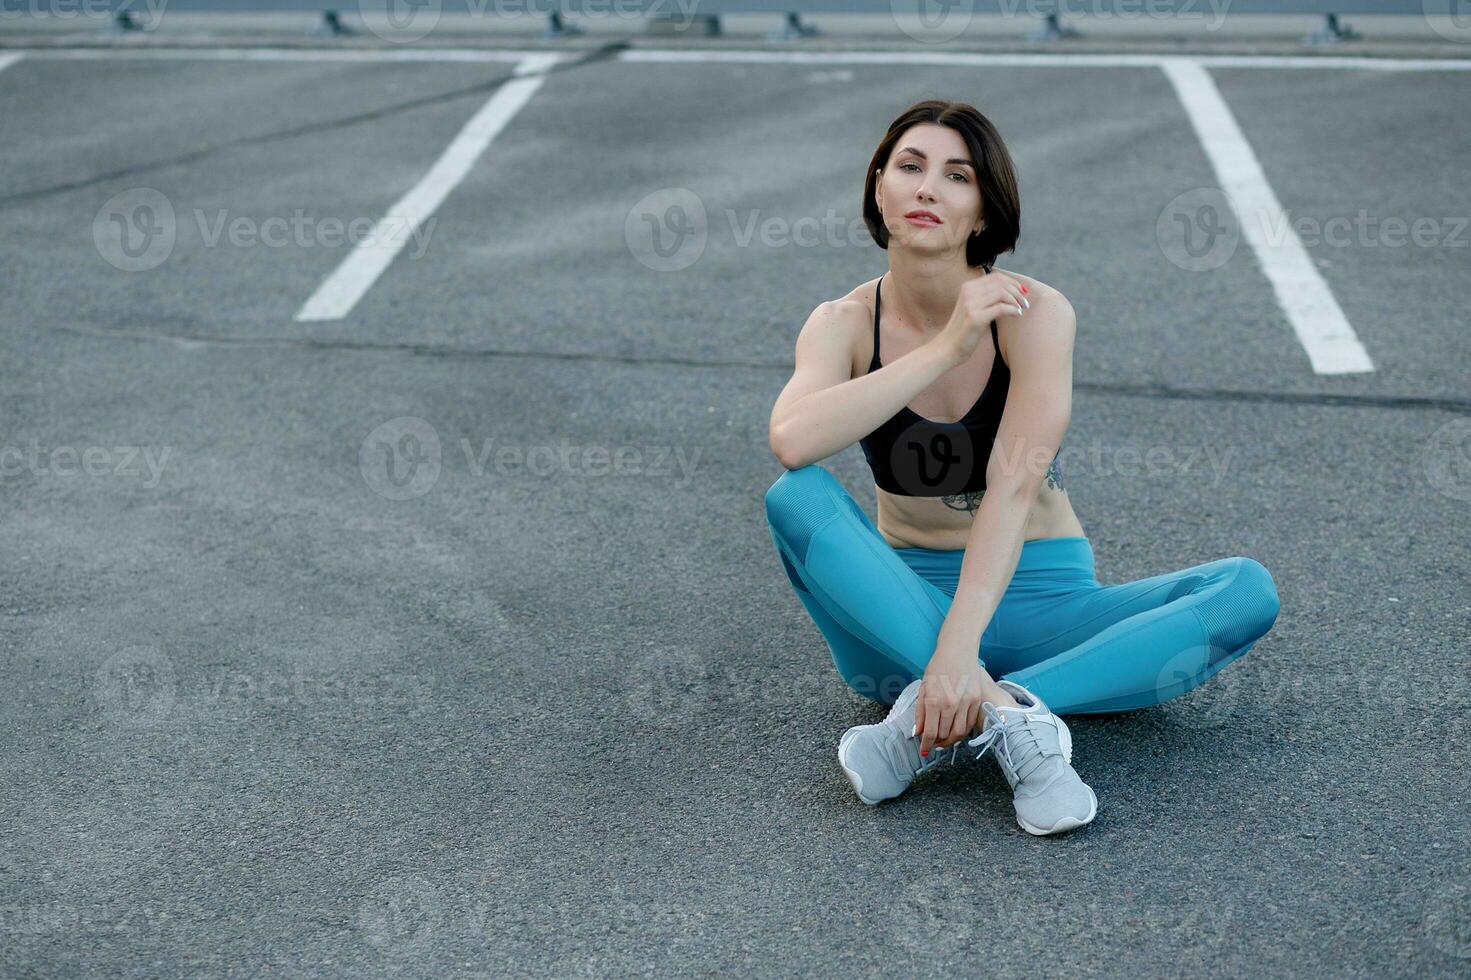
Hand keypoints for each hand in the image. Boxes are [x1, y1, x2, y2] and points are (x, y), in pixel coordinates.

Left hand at [913, 640, 986, 758]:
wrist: (958, 651)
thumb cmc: (938, 667)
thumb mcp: (923, 688)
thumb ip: (920, 712)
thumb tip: (918, 732)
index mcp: (934, 700)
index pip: (930, 733)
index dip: (926, 744)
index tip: (923, 750)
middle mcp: (950, 704)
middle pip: (944, 735)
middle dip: (936, 742)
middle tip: (932, 743)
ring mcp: (966, 703)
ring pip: (959, 733)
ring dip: (950, 740)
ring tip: (943, 739)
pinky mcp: (976, 701)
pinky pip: (969, 724)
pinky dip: (962, 730)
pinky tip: (955, 729)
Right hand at [936, 270, 1029, 361]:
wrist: (948, 348)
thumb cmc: (964, 330)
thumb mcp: (973, 308)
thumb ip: (986, 298)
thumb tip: (1011, 290)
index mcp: (967, 287)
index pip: (996, 277)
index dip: (1012, 282)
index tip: (1022, 291)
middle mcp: (968, 293)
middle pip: (1001, 283)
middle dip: (1017, 291)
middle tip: (1025, 302)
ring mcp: (971, 305)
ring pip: (1002, 293)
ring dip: (1017, 300)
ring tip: (1022, 309)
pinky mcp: (975, 318)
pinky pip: (1001, 308)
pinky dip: (1013, 310)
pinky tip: (1017, 315)